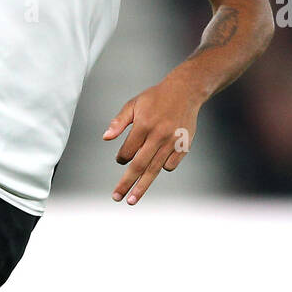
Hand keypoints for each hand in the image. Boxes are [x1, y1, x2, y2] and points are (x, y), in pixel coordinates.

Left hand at [103, 78, 201, 204]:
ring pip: (155, 169)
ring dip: (142, 186)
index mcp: (144, 125)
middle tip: (117, 197)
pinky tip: (157, 166)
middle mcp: (159, 135)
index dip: (121, 158)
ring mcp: (172, 142)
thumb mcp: (133, 104)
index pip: (128, 151)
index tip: (120, 160)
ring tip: (132, 200)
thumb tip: (105, 138)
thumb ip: (119, 122)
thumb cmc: (156, 98)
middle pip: (140, 166)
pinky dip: (162, 168)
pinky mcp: (184, 146)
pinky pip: (170, 165)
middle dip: (127, 183)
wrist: (186, 91)